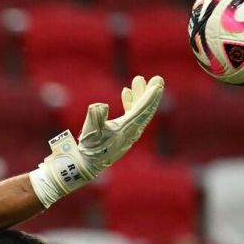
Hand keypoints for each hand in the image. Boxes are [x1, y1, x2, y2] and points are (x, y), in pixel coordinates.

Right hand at [30, 74, 164, 205]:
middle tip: (157, 78)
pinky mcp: (122, 133)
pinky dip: (130, 103)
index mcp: (127, 129)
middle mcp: (132, 131)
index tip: (158, 83)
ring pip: (139, 111)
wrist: (85, 165)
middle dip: (149, 93)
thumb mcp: (90, 132)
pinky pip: (131, 115)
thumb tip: (99, 106)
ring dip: (139, 95)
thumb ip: (95, 117)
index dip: (150, 96)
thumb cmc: (88, 149)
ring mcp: (128, 132)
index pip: (143, 110)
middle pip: (145, 109)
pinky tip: (126, 92)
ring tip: (138, 80)